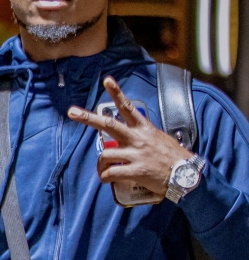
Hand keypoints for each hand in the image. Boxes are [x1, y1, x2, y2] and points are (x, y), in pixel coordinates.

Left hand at [67, 76, 193, 196]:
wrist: (187, 175)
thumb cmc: (173, 158)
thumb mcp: (159, 139)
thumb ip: (142, 136)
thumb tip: (129, 137)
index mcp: (144, 129)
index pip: (128, 107)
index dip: (117, 93)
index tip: (107, 80)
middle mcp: (138, 139)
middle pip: (108, 125)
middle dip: (88, 118)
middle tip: (72, 112)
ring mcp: (136, 154)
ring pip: (105, 154)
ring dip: (100, 164)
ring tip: (103, 169)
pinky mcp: (136, 170)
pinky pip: (111, 173)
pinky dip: (105, 177)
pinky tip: (107, 179)